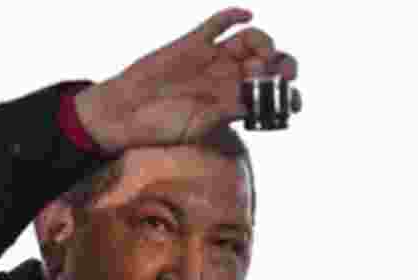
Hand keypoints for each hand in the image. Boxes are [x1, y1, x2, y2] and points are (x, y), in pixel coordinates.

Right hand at [74, 7, 297, 151]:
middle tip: (281, 72)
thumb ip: (224, 114)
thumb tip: (249, 106)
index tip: (291, 98)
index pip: (272, 95)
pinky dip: (234, 15)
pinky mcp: (193, 42)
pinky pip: (218, 24)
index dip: (287, 94)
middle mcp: (229, 78)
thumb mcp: (196, 126)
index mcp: (236, 102)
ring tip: (262, 53)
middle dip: (282, 65)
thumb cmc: (161, 127)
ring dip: (263, 42)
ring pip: (250, 41)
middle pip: (268, 64)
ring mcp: (213, 58)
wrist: (126, 111)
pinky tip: (247, 14)